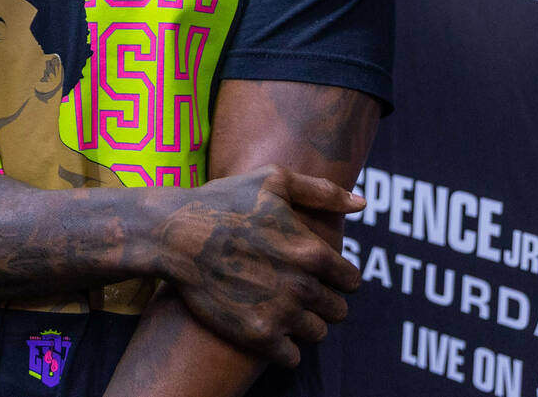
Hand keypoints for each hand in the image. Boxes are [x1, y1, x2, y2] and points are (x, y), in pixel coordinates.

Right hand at [156, 165, 363, 367]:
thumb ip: (322, 192)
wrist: (174, 234)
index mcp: (312, 252)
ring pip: (317, 334)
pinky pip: (291, 357)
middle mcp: (302, 286)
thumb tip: (363, 203)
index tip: (314, 271)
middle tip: (292, 287)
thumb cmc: (223, 201)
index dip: (335, 276)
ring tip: (278, 305)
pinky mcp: (257, 335)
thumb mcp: (272, 181)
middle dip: (321, 300)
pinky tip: (265, 323)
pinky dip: (283, 345)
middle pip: (338, 311)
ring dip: (303, 323)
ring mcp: (280, 314)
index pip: (351, 281)